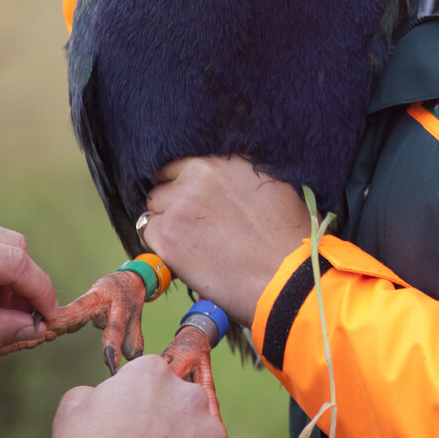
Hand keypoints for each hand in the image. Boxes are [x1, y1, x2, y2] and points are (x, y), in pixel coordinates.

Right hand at [51, 354, 236, 437]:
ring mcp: (211, 432)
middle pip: (182, 406)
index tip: (128, 426)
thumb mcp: (71, 411)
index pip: (152, 380)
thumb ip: (94, 392)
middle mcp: (189, 394)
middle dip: (168, 426)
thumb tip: (101, 396)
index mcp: (153, 373)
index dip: (138, 405)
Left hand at [141, 156, 311, 326]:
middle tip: (193, 224)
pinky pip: (148, 233)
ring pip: (154, 208)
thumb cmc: (290, 238)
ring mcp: (180, 203)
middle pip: (164, 182)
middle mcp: (199, 173)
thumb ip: (240, 178)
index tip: (194, 199)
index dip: (187, 182)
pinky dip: (161, 245)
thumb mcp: (274, 187)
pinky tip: (184, 257)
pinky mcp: (167, 235)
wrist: (286, 279)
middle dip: (174, 200)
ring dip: (167, 221)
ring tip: (190, 243)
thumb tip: (227, 186)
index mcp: (226, 159)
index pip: (184, 162)